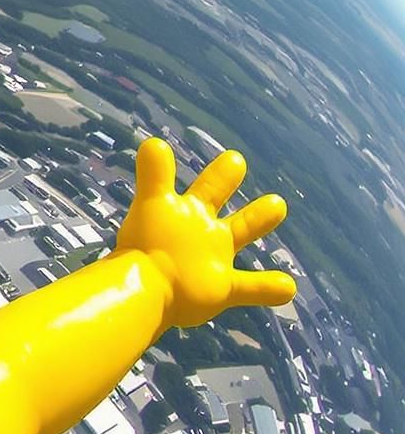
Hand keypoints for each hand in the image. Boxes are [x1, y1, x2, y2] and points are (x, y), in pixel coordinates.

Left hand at [116, 137, 293, 330]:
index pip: (204, 185)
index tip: (234, 158)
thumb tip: (152, 142)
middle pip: (216, 198)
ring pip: (242, 233)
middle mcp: (200, 230)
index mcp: (186, 210)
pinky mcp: (221, 289)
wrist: (145, 291)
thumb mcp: (153, 206)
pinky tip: (289, 288)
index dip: (217, 174)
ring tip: (277, 205)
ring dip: (259, 220)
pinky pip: (251, 288)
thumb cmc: (147, 247)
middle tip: (236, 161)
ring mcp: (211, 259)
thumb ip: (156, 174)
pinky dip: (269, 288)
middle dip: (226, 180)